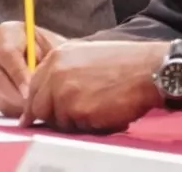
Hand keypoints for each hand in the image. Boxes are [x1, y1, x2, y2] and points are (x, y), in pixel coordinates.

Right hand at [0, 21, 67, 116]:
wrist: (39, 52)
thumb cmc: (47, 47)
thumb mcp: (53, 45)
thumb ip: (50, 57)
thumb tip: (49, 76)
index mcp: (7, 32)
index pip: (7, 54)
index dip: (18, 75)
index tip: (30, 91)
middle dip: (14, 95)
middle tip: (32, 107)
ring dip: (11, 104)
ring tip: (31, 111)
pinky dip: (9, 109)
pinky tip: (24, 112)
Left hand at [20, 41, 165, 133]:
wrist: (147, 70)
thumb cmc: (124, 63)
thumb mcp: (86, 54)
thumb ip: (65, 69)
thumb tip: (51, 91)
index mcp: (57, 57)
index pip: (34, 85)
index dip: (36, 102)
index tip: (34, 115)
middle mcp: (55, 72)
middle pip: (38, 106)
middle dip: (51, 115)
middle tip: (69, 120)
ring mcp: (63, 91)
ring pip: (56, 120)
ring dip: (71, 121)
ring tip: (95, 110)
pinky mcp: (75, 110)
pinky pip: (73, 128)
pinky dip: (87, 126)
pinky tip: (103, 114)